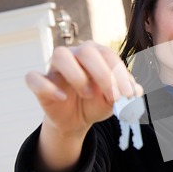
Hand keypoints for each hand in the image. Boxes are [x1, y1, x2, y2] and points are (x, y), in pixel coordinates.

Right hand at [25, 40, 142, 134]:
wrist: (78, 119)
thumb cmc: (98, 102)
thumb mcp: (115, 100)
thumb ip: (128, 93)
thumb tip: (138, 90)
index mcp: (96, 54)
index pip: (109, 55)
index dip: (120, 75)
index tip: (128, 95)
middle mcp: (75, 54)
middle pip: (87, 51)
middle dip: (104, 75)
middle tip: (113, 97)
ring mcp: (55, 67)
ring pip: (60, 55)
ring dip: (77, 76)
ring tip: (88, 94)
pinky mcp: (39, 82)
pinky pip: (34, 77)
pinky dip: (47, 87)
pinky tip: (62, 97)